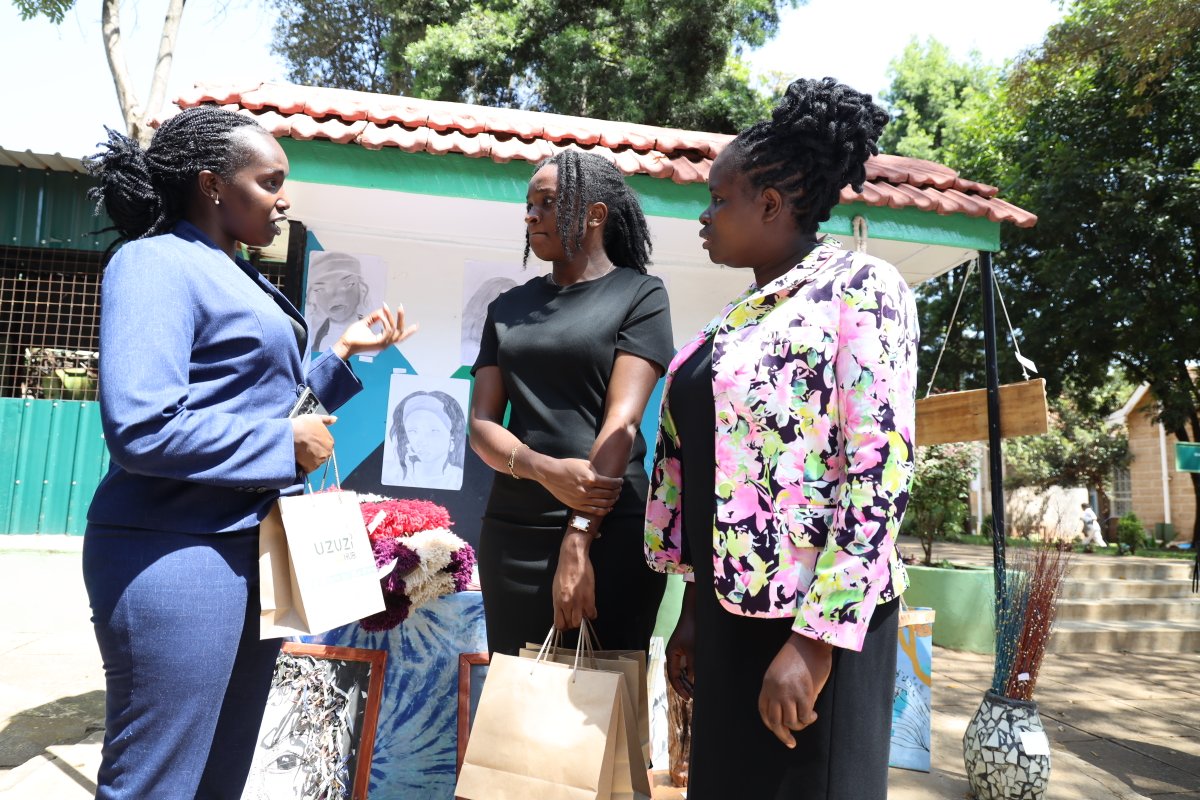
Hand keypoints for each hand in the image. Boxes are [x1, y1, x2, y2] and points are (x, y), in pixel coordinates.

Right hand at [292, 414, 334, 473]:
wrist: (292, 434)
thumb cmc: (304, 425)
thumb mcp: (316, 418)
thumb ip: (327, 420)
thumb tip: (335, 419)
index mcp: (330, 441)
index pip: (325, 445)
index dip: (316, 443)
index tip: (309, 441)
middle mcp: (328, 452)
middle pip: (321, 454)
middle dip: (314, 452)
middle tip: (304, 447)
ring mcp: (320, 461)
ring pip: (315, 461)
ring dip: (309, 459)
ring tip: (300, 453)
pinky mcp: (311, 467)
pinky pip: (308, 468)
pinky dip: (304, 465)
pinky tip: (298, 459)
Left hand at [333, 302, 418, 359]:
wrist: (345, 344)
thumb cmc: (352, 336)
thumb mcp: (364, 324)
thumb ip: (373, 318)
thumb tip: (381, 310)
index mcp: (384, 340)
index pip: (398, 336)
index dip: (408, 331)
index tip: (417, 325)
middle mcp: (386, 343)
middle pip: (400, 333)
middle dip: (402, 319)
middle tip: (401, 307)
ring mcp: (383, 344)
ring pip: (394, 330)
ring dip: (392, 317)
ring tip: (386, 306)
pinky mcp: (379, 343)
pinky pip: (388, 331)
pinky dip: (386, 321)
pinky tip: (381, 315)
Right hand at [540, 458, 622, 514]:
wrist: (550, 474)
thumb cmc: (567, 466)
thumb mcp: (584, 464)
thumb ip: (596, 471)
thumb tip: (605, 477)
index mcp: (590, 478)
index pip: (610, 483)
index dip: (618, 483)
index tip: (620, 481)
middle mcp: (587, 490)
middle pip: (608, 494)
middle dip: (617, 492)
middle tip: (619, 489)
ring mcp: (582, 499)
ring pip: (603, 504)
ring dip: (612, 501)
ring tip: (615, 497)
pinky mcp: (577, 505)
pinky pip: (594, 511)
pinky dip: (604, 510)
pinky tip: (608, 508)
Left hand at [552, 532, 596, 629]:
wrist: (572, 559)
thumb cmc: (563, 572)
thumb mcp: (556, 589)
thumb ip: (559, 602)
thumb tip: (562, 611)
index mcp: (557, 602)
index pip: (559, 624)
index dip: (564, 626)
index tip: (567, 623)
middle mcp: (567, 604)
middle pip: (571, 624)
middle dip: (573, 622)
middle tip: (576, 615)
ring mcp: (578, 601)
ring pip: (581, 622)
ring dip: (583, 619)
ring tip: (583, 612)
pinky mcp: (589, 597)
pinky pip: (592, 614)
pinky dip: (592, 613)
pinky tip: (590, 608)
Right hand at [666, 585, 696, 699]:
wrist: (695, 614)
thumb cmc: (692, 630)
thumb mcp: (693, 650)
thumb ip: (693, 666)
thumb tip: (693, 681)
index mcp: (671, 655)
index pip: (673, 676)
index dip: (679, 688)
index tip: (687, 698)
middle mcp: (674, 655)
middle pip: (677, 676)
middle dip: (684, 686)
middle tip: (693, 697)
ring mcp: (680, 652)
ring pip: (683, 671)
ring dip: (689, 680)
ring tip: (697, 691)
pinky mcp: (687, 650)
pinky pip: (688, 665)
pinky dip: (692, 673)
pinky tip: (699, 678)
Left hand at [758, 633, 833, 747]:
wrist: (811, 641)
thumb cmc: (800, 655)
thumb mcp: (782, 671)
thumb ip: (782, 690)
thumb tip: (790, 711)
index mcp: (767, 684)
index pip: (763, 711)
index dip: (771, 724)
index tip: (779, 730)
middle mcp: (775, 690)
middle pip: (775, 722)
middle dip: (783, 735)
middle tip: (790, 743)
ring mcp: (788, 693)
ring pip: (790, 722)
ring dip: (800, 726)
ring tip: (808, 718)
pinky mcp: (803, 694)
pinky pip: (804, 717)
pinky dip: (809, 719)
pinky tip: (814, 714)